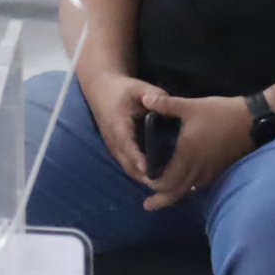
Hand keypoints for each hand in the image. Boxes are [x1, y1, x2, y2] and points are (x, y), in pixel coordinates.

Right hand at [80, 70, 164, 184]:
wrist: (101, 89)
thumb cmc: (122, 89)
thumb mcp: (139, 88)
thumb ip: (156, 96)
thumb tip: (173, 109)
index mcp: (118, 125)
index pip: (127, 145)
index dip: (137, 158)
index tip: (147, 170)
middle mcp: (114, 140)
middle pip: (128, 164)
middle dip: (145, 176)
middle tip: (167, 185)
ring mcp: (114, 147)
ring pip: (128, 168)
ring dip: (143, 178)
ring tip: (165, 186)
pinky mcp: (117, 149)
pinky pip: (128, 165)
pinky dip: (141, 173)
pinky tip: (158, 177)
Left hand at [140, 92, 255, 209]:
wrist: (254, 120)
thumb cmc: (221, 113)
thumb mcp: (191, 106)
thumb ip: (165, 104)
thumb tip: (144, 98)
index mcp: (187, 154)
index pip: (167, 179)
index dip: (154, 184)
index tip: (143, 183)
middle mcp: (199, 168)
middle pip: (177, 191)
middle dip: (161, 199)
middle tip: (148, 205)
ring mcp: (212, 170)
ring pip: (190, 190)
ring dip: (176, 195)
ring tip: (163, 196)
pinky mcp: (221, 169)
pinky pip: (202, 185)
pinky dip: (190, 188)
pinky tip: (186, 185)